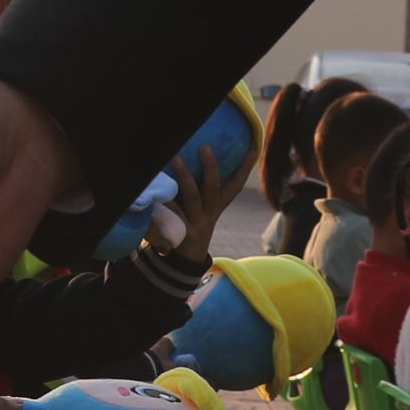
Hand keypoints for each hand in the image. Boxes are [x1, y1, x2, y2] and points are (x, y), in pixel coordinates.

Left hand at [166, 119, 251, 249]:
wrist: (186, 261)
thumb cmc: (193, 225)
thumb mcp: (204, 211)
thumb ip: (204, 191)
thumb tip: (206, 160)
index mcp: (216, 208)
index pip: (234, 187)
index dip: (243, 170)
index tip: (252, 151)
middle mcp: (208, 215)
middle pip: (212, 189)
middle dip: (211, 168)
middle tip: (205, 147)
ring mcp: (194, 224)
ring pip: (192, 199)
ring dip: (185, 178)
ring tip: (176, 157)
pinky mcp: (179, 234)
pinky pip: (171, 216)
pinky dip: (163, 204)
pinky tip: (157, 193)